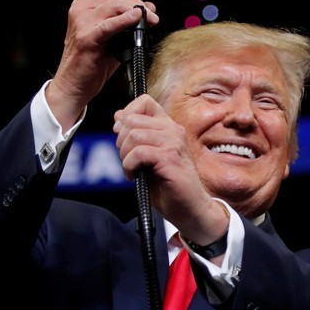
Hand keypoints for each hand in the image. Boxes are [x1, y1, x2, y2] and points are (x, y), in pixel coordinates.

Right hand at [46, 0, 158, 130]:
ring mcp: (82, 22)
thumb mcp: (108, 34)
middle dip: (139, 1)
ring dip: (138, 10)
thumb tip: (147, 8)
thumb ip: (124, 19)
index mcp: (84, 4)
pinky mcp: (87, 38)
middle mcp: (80, 9)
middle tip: (152, 14)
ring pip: (115, 4)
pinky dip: (126, 20)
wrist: (73, 84)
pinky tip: (137, 20)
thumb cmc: (90, 61)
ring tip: (150, 20)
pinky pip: (110, 24)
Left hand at [114, 95, 228, 244]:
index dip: (127, 114)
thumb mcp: (148, 157)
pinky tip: (135, 176)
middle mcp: (173, 130)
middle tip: (128, 160)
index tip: (122, 134)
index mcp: (168, 127)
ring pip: (134, 135)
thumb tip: (118, 117)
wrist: (190, 209)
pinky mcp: (170, 158)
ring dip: (125, 155)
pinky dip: (130, 166)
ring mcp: (173, 143)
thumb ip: (136, 137)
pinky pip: (139, 152)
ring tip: (131, 170)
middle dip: (121, 141)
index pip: (144, 101)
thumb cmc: (169, 186)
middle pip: (132, 120)